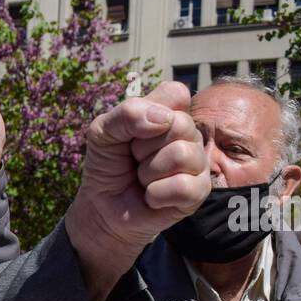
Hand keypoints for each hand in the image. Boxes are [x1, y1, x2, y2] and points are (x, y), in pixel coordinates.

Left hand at [64, 81, 209, 300]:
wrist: (102, 207)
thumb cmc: (108, 165)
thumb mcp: (103, 132)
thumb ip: (127, 114)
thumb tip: (163, 119)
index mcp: (171, 112)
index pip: (176, 94)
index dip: (146, 113)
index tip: (131, 133)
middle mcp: (190, 135)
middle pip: (179, 125)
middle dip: (143, 147)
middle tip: (135, 159)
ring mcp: (198, 163)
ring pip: (181, 155)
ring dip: (149, 172)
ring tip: (143, 179)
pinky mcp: (199, 192)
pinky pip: (183, 186)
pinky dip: (156, 194)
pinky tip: (151, 197)